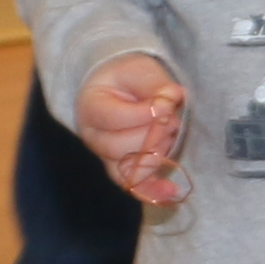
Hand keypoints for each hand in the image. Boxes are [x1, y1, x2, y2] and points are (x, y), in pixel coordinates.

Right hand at [78, 54, 189, 204]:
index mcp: (91, 107)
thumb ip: (155, 85)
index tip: (167, 105)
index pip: (114, 119)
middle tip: (173, 119)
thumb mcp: (140, 71)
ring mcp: (106, 157)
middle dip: (153, 134)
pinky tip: (171, 192)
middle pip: (120, 147)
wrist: (121, 89)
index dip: (145, 114)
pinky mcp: (123, 170)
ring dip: (158, 152)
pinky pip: (134, 186)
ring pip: (130, 167)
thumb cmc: (129, 78)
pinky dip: (153, 191)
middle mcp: (93, 136)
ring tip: (171, 132)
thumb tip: (172, 98)